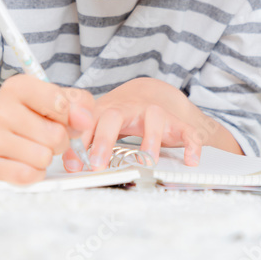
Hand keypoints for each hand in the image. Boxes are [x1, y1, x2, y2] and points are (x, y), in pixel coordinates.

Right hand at [0, 74, 93, 183]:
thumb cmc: (30, 115)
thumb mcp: (55, 99)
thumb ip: (79, 104)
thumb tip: (85, 121)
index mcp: (17, 87)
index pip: (60, 104)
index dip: (68, 116)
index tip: (60, 116)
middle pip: (55, 135)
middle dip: (59, 140)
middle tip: (45, 135)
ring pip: (43, 157)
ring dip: (46, 157)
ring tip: (34, 147)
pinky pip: (27, 175)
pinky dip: (34, 173)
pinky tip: (26, 162)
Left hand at [62, 77, 230, 171]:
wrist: (149, 94)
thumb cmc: (118, 115)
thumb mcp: (99, 124)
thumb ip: (84, 142)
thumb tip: (69, 165)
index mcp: (106, 110)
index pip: (88, 121)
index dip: (79, 142)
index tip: (74, 165)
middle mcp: (129, 109)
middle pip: (114, 116)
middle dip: (104, 139)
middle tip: (98, 164)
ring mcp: (154, 113)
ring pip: (154, 117)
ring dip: (150, 139)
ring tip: (147, 162)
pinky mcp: (177, 123)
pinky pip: (188, 130)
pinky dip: (191, 144)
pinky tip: (190, 160)